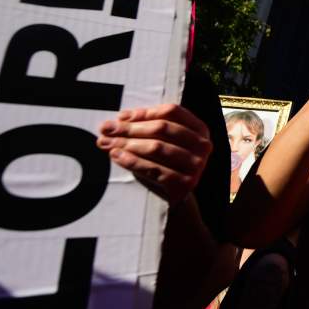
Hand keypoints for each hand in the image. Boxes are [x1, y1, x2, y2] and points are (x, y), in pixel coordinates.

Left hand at [96, 103, 212, 204]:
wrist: (178, 196)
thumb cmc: (166, 163)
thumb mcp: (161, 141)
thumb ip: (144, 128)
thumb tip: (118, 120)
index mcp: (199, 129)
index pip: (171, 112)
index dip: (144, 112)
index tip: (121, 117)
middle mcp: (202, 145)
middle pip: (162, 128)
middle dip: (130, 128)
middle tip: (106, 129)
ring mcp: (196, 165)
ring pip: (157, 147)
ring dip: (128, 143)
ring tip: (107, 143)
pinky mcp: (185, 183)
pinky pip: (153, 169)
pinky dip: (132, 161)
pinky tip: (117, 156)